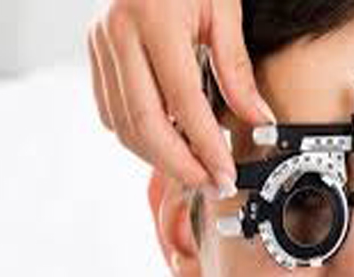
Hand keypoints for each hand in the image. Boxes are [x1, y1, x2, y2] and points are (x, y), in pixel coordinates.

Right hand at [87, 0, 274, 195]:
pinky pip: (111, 110)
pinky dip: (138, 135)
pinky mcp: (95, 54)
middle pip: (144, 123)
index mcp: (154, 20)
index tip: (224, 172)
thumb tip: (258, 118)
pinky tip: (167, 141)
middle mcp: (118, 34)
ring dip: (158, 156)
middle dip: (179, 165)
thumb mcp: (222, 10)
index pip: (183, 101)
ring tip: (193, 169)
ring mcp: (100, 45)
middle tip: (209, 183)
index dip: (205, 145)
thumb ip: (237, 68)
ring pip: (122, 123)